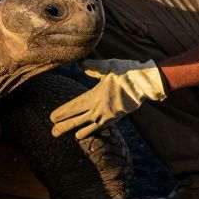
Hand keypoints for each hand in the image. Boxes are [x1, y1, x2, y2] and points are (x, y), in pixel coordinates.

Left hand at [50, 59, 167, 138]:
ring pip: (87, 125)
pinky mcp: (116, 118)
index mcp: (96, 96)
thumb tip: (79, 64)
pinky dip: (90, 131)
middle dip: (64, 125)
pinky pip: (100, 127)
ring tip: (61, 134)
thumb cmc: (127, 72)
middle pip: (79, 119)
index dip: (63, 112)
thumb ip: (92, 67)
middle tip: (52, 132)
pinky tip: (82, 134)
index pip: (75, 106)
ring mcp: (108, 115)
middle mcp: (100, 109)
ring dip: (74, 130)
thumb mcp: (108, 66)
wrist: (146, 83)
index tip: (52, 117)